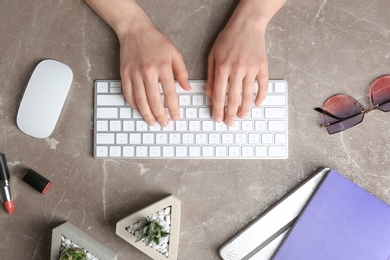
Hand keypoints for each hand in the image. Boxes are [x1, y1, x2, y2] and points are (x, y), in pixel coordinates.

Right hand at [85, 0, 189, 125]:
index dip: (173, 107)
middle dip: (160, 115)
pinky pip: (128, 94)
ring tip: (152, 122)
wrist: (135, 30)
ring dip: (146, 114)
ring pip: (140, 100)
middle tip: (164, 124)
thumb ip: (182, 72)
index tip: (176, 117)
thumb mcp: (174, 53)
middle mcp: (148, 71)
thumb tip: (187, 88)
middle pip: (154, 100)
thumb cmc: (156, 42)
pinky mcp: (124, 74)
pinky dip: (134, 104)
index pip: (169, 93)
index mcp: (162, 67)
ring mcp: (134, 73)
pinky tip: (139, 110)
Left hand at [206, 0, 284, 125]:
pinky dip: (261, 96)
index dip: (218, 109)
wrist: (247, 25)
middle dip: (230, 114)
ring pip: (248, 95)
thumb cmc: (227, 39)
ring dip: (245, 108)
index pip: (219, 94)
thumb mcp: (213, 55)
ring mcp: (251, 69)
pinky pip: (263, 85)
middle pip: (233, 98)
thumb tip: (209, 94)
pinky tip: (257, 104)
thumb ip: (211, 75)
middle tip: (229, 123)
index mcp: (223, 68)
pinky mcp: (262, 67)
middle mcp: (237, 70)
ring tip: (241, 116)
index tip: (217, 119)